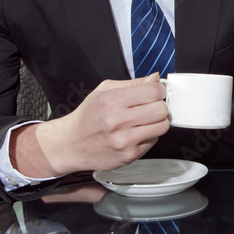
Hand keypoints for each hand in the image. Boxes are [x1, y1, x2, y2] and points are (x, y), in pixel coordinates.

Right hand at [13, 74, 169, 176]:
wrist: (71, 145)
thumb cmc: (87, 117)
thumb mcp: (103, 91)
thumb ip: (132, 83)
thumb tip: (154, 78)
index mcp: (111, 101)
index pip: (152, 91)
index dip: (159, 90)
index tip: (156, 92)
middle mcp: (117, 121)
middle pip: (160, 109)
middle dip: (160, 105)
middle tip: (152, 106)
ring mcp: (124, 141)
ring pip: (162, 126)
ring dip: (158, 121)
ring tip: (146, 120)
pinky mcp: (129, 156)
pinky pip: (154, 141)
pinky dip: (149, 136)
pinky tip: (136, 133)